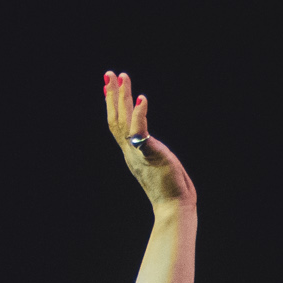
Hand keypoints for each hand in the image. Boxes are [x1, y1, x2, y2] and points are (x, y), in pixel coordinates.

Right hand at [102, 71, 195, 210]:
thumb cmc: (171, 190)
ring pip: (124, 121)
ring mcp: (139, 154)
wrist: (175, 208)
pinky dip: (139, 115)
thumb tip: (147, 141)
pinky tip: (142, 99)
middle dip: (113, 95)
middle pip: (115, 119)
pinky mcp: (151, 155)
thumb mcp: (156, 164)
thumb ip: (149, 150)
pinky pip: (141, 133)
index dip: (111, 105)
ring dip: (122, 98)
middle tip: (110, 73)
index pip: (116, 125)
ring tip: (123, 78)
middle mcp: (131, 152)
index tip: (107, 86)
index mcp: (131, 154)